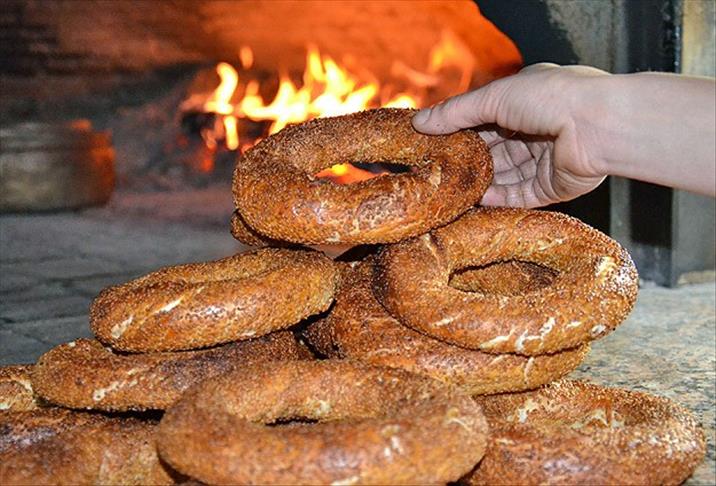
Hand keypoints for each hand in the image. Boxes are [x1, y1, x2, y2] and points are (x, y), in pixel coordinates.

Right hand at [412, 64, 611, 207]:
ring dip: (480, 182)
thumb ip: (455, 113)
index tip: (430, 144)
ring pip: (503, 175)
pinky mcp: (551, 187)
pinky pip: (519, 195)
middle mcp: (535, 130)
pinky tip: (476, 201)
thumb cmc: (551, 98)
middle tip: (437, 173)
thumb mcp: (494, 97)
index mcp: (524, 101)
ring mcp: (543, 160)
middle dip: (467, 160)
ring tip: (451, 191)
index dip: (458, 131)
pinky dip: (498, 198)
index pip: (483, 119)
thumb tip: (419, 124)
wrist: (598, 126)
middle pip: (492, 150)